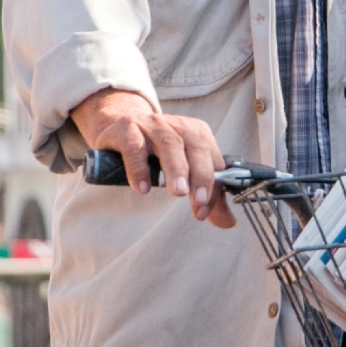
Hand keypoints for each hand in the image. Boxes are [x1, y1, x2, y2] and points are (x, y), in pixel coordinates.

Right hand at [70, 89, 233, 228]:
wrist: (118, 126)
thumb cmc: (155, 151)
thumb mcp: (183, 168)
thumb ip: (205, 195)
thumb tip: (227, 222)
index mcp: (196, 132)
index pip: (213, 159)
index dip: (214, 185)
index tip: (204, 208)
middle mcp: (177, 125)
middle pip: (196, 148)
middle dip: (201, 175)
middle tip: (199, 201)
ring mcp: (151, 125)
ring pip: (170, 143)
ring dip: (176, 169)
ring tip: (179, 192)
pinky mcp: (126, 129)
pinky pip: (134, 146)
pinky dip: (139, 167)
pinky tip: (142, 187)